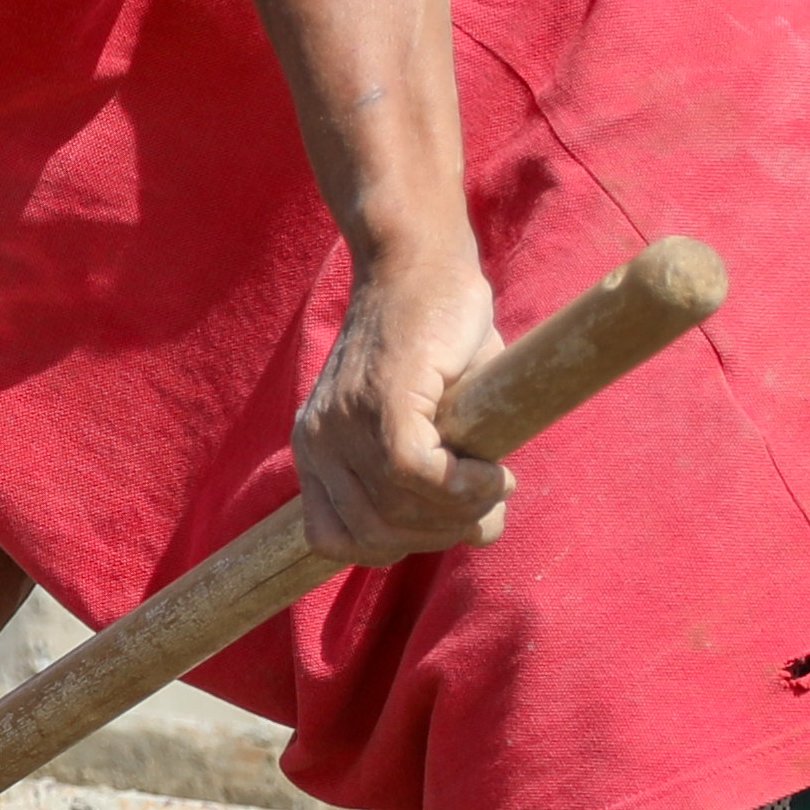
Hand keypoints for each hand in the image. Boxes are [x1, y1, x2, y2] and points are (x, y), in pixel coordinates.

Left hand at [291, 243, 514, 567]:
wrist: (422, 263)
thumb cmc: (435, 341)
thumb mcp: (434, 425)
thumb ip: (445, 484)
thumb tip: (482, 534)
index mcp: (317, 453)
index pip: (336, 540)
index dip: (396, 546)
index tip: (443, 521)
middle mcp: (319, 442)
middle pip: (374, 537)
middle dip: (438, 535)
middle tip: (483, 502)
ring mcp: (345, 421)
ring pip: (397, 511)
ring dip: (459, 512)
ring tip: (493, 481)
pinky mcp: (384, 398)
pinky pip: (413, 474)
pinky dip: (462, 487)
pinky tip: (490, 472)